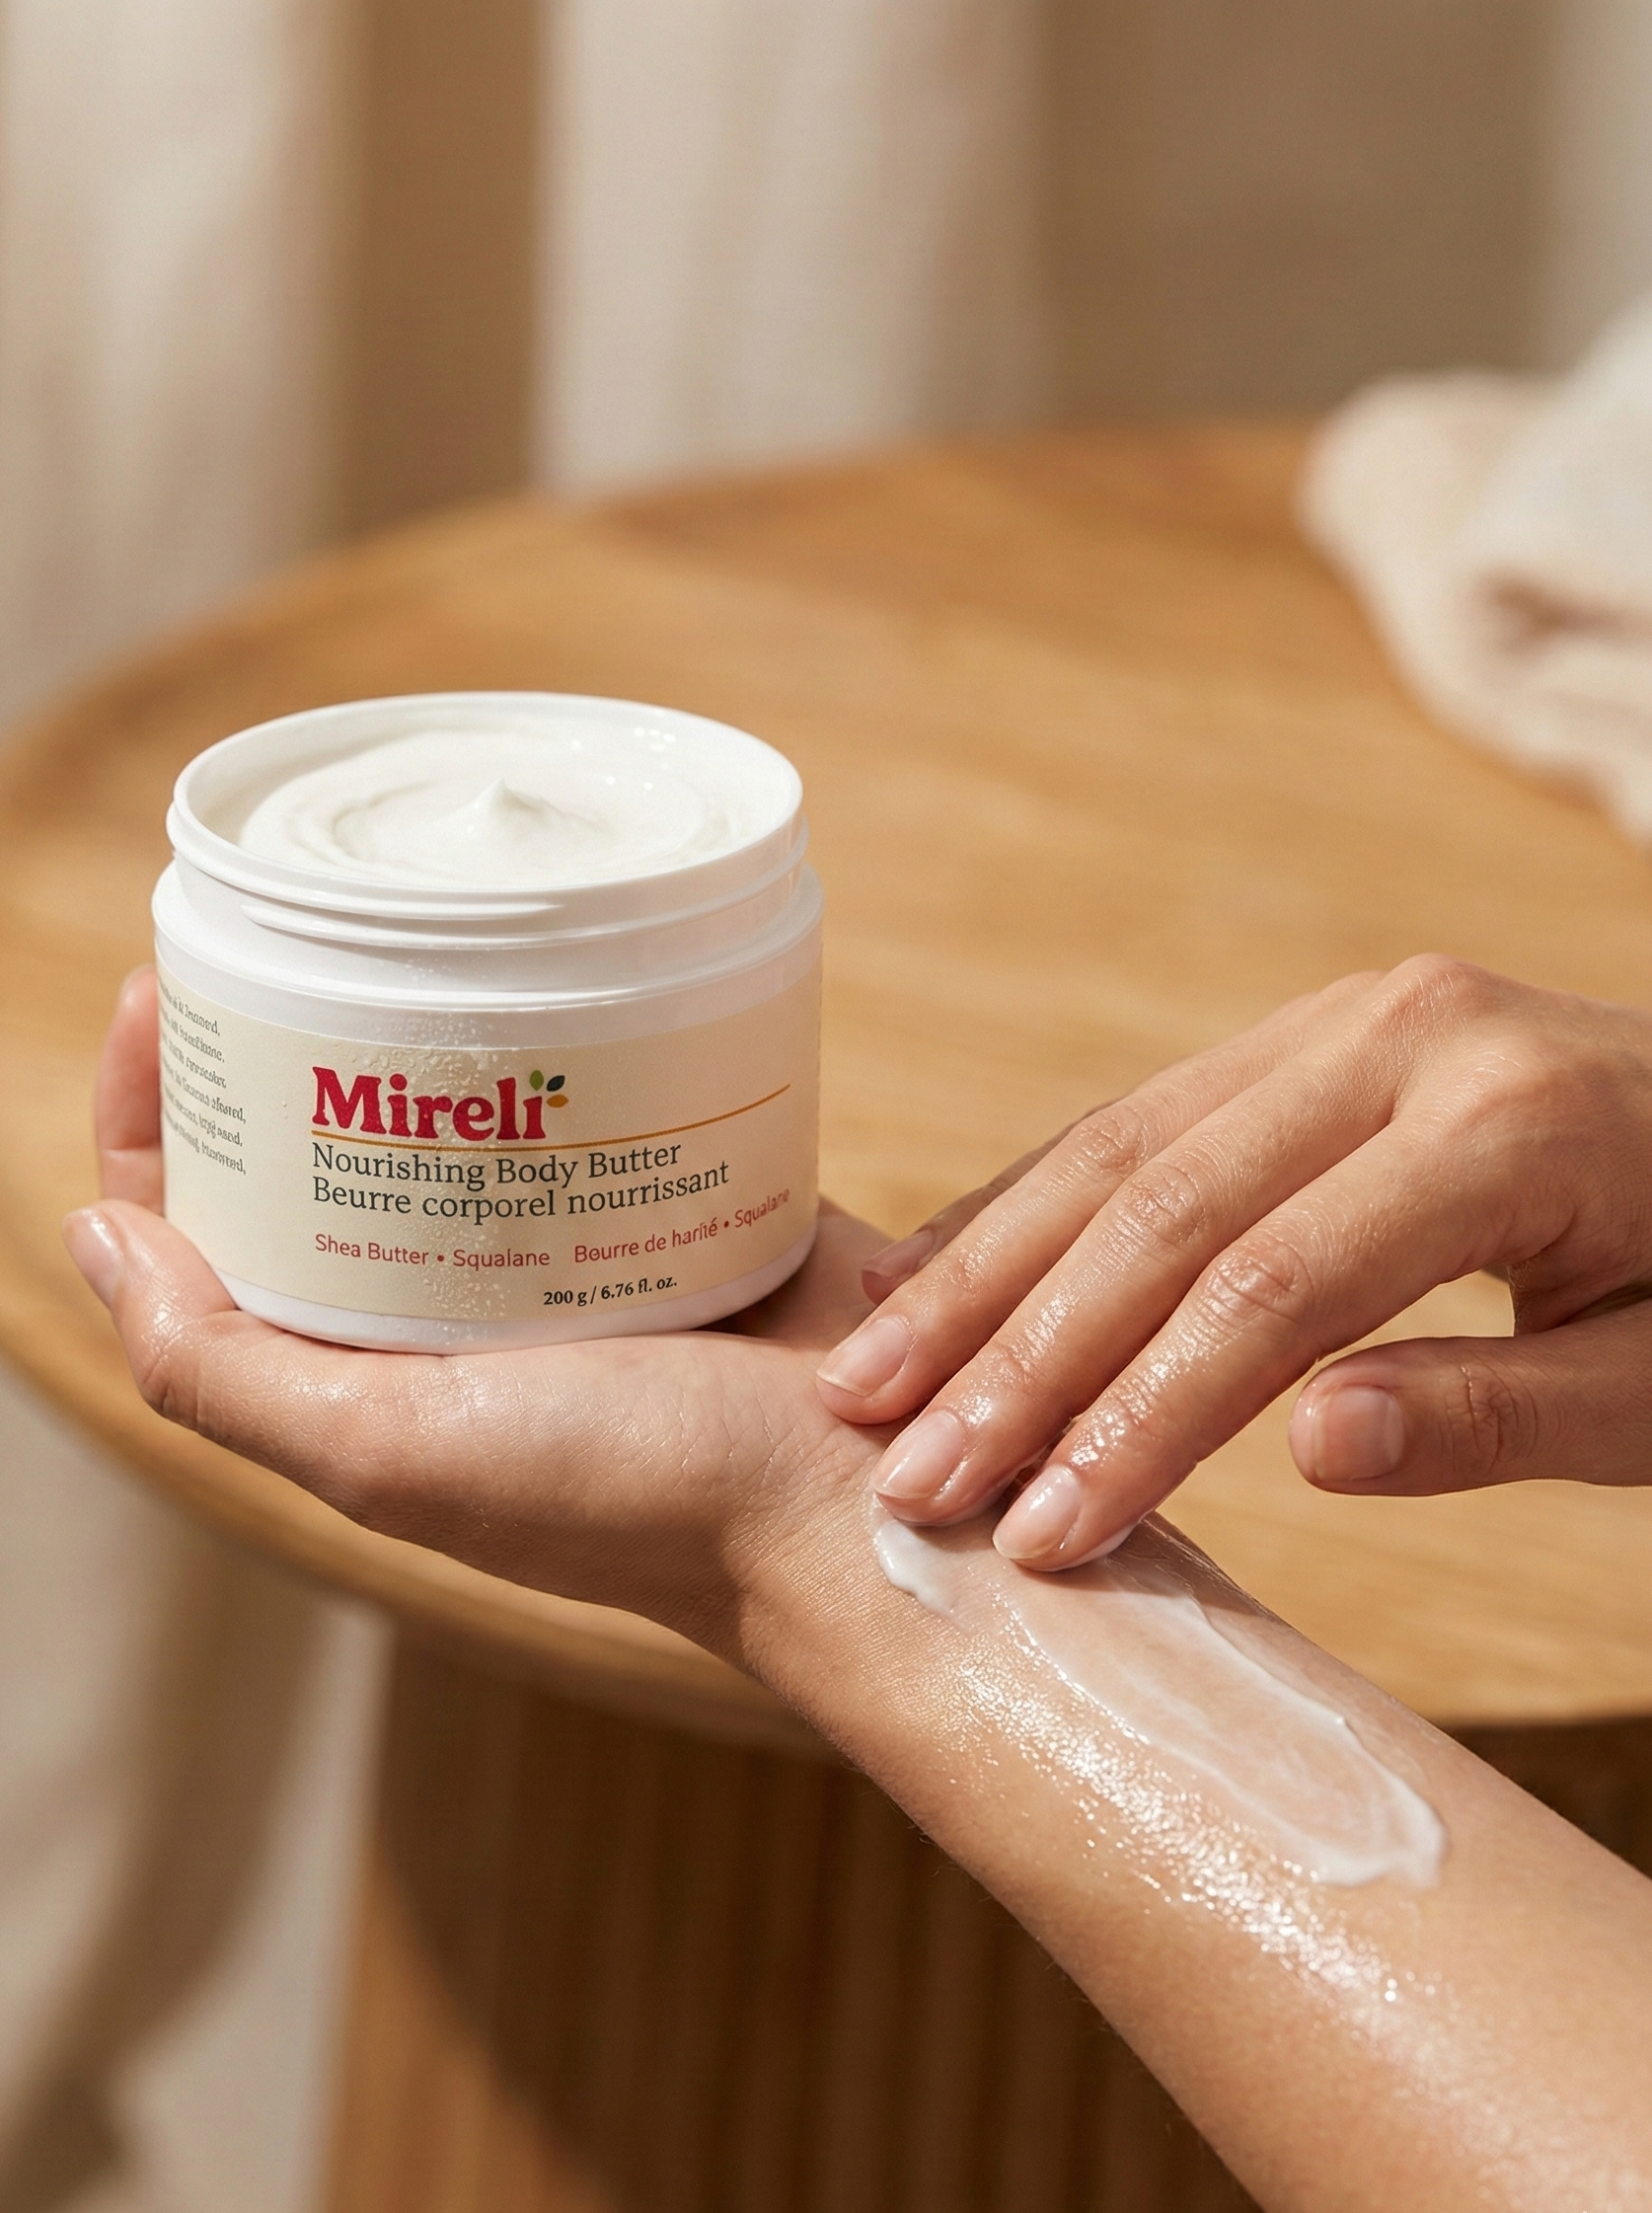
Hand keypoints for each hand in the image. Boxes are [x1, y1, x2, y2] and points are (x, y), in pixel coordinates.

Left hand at [67, 970, 886, 1658]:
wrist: (845, 1491)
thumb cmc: (635, 1494)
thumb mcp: (391, 1453)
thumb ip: (223, 1372)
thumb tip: (93, 1237)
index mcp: (360, 1375)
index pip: (209, 1230)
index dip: (162, 1118)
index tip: (161, 990)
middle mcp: (443, 1314)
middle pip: (318, 1160)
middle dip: (276, 1049)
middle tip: (278, 928)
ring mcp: (551, 1255)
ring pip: (443, 1121)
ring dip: (404, 1032)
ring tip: (391, 930)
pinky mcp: (656, 1203)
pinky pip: (572, 1108)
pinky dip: (539, 1044)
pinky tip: (530, 974)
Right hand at [816, 956, 1651, 1567]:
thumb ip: (1499, 1412)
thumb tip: (1311, 1449)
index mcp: (1508, 1122)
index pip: (1276, 1291)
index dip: (1142, 1421)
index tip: (1038, 1541)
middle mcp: (1405, 1033)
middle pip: (1164, 1208)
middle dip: (1018, 1354)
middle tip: (901, 1475)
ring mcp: (1349, 1018)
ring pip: (1124, 1150)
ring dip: (986, 1273)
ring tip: (864, 1380)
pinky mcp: (1315, 1034)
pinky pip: (1145, 1118)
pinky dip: (1033, 1203)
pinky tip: (933, 1272)